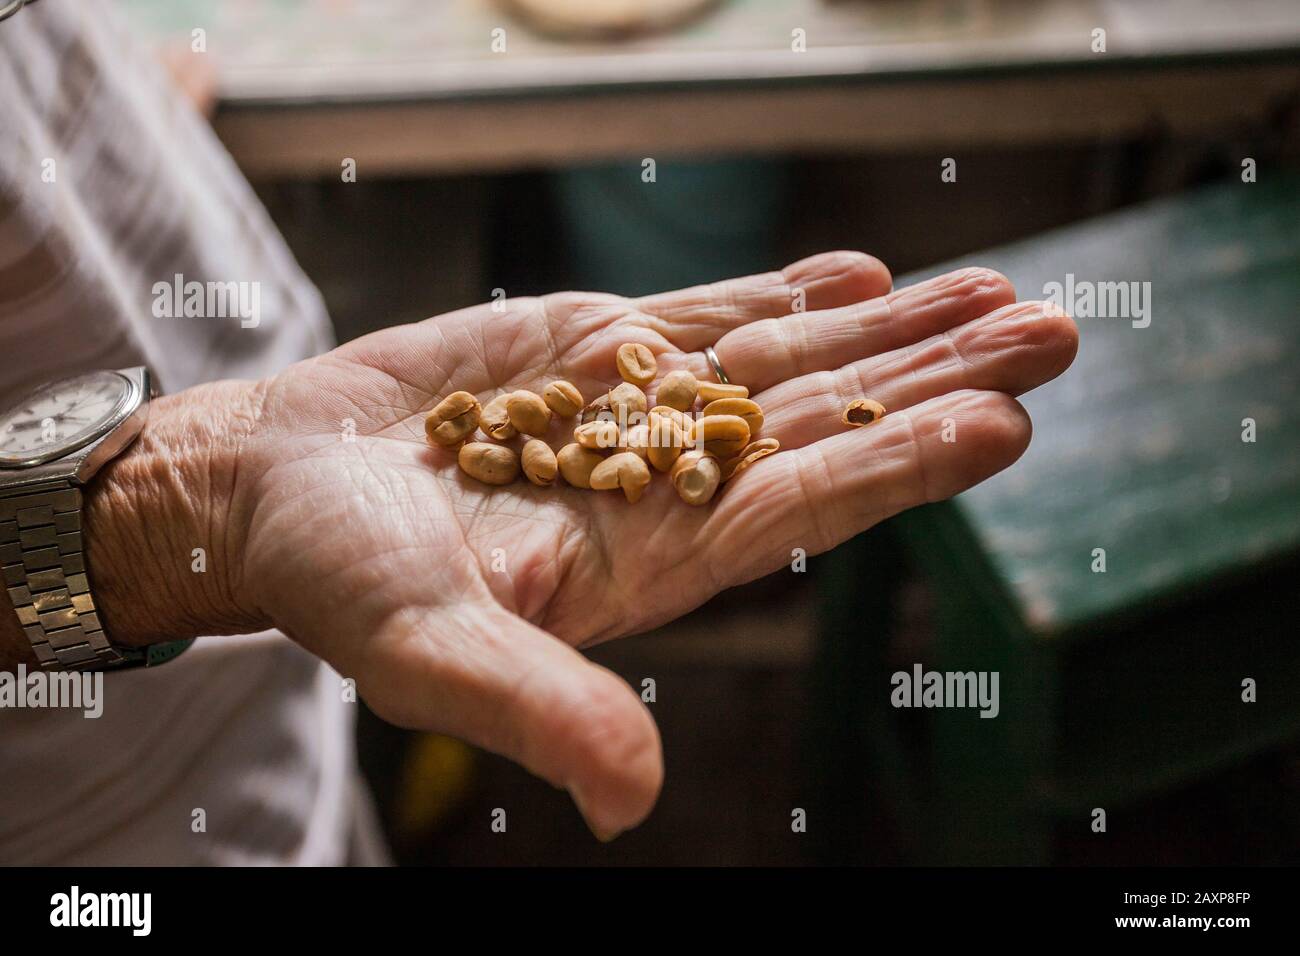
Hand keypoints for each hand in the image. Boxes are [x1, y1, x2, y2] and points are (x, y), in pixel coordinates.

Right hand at [90, 253, 1078, 838]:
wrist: (272, 490)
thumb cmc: (339, 580)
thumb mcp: (428, 655)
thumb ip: (537, 709)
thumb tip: (635, 800)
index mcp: (651, 559)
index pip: (805, 505)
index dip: (902, 465)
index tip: (1003, 421)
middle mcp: (665, 482)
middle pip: (829, 423)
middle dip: (937, 376)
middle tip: (1050, 333)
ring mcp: (633, 408)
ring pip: (786, 360)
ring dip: (890, 325)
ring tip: (990, 288)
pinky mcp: (586, 347)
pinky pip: (706, 316)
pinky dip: (783, 293)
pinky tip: (857, 276)